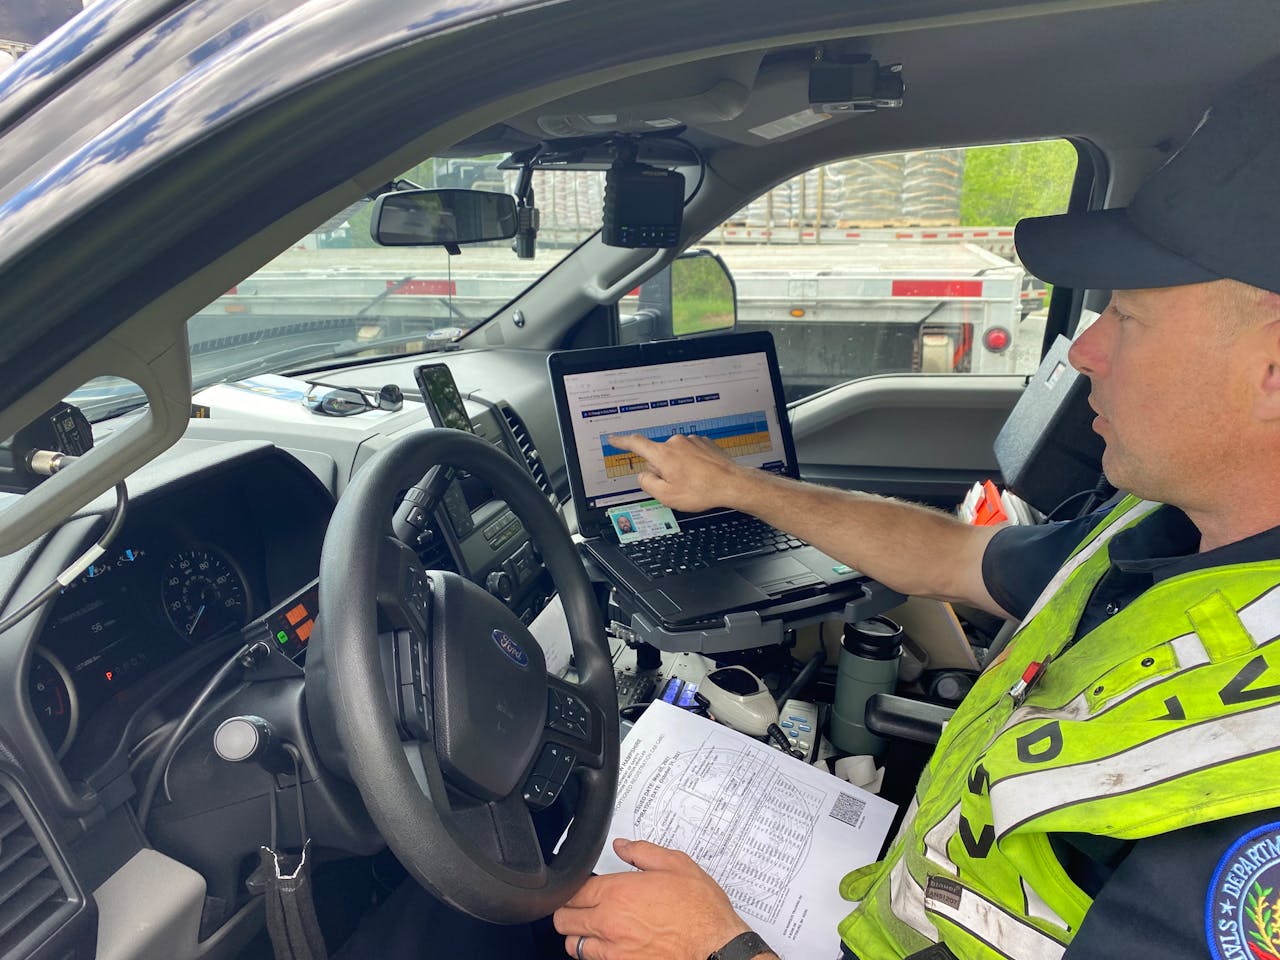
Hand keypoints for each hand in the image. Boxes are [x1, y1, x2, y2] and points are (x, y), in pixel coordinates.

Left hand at [554, 838, 754, 959]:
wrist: (717, 948)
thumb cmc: (701, 910)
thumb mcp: (676, 864)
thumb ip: (642, 851)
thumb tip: (622, 846)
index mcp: (618, 893)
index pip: (573, 891)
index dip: (575, 887)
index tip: (583, 887)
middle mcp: (609, 923)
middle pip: (564, 920)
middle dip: (569, 911)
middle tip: (582, 907)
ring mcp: (614, 951)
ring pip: (574, 946)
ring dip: (579, 936)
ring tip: (593, 928)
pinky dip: (596, 955)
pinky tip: (609, 946)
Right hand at [608, 433, 754, 513]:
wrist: (732, 484)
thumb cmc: (702, 490)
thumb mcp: (666, 496)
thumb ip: (648, 484)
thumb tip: (644, 475)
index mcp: (663, 454)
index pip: (636, 444)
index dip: (622, 442)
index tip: (614, 440)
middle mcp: (676, 442)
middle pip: (658, 455)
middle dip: (662, 469)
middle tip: (675, 485)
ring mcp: (692, 441)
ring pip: (675, 455)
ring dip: (679, 467)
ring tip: (693, 482)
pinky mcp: (704, 444)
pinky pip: (690, 454)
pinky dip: (692, 464)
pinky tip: (701, 476)